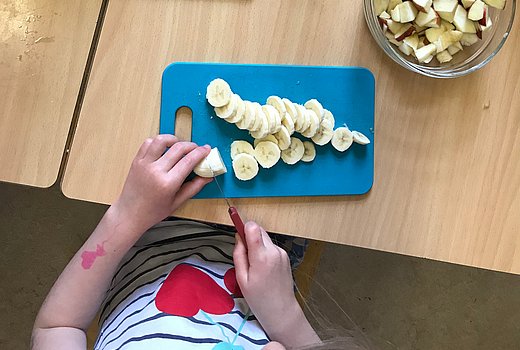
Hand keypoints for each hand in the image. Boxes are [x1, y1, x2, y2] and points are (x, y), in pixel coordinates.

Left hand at [113, 135, 211, 234]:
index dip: (201, 152)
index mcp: (168, 183)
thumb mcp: (177, 203)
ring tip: (180, 145)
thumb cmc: (152, 212)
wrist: (130, 214)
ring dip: (174, 139)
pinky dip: (158, 141)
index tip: (206, 149)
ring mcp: (145, 164)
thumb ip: (194, 188)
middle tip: (197, 149)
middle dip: (192, 145)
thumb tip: (208, 177)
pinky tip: (164, 148)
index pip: (189, 161)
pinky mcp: (137, 161)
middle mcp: (156, 171)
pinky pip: (148, 143)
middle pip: (178, 148)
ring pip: (161, 140)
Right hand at [233, 222, 319, 347]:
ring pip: (265, 238)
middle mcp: (274, 251)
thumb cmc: (259, 299)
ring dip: (257, 244)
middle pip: (259, 230)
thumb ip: (238, 255)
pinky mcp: (285, 256)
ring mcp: (282, 253)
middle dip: (249, 236)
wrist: (281, 310)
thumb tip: (238, 237)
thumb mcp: (241, 279)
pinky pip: (271, 246)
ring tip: (253, 264)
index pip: (253, 228)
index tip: (236, 225)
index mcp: (262, 257)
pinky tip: (262, 266)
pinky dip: (264, 250)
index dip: (243, 226)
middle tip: (243, 252)